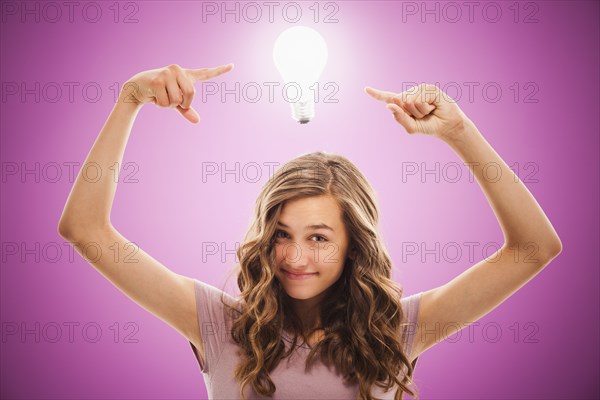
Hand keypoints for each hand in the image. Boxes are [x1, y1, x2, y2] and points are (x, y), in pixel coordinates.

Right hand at [119, 63, 233, 123]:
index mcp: (186, 75)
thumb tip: (197, 121)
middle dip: (182, 103)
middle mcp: (178, 70)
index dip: (220, 70)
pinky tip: (154, 96)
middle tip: (170, 100)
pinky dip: (161, 105)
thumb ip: (186, 110)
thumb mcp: (175, 103)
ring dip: (169, 105)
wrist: (136, 87)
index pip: (205, 73)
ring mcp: (167, 73)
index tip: (232, 65)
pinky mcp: (157, 80)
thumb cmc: (159, 93)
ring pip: (178, 100)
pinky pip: (166, 102)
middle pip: (191, 94)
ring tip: (160, 96)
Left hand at [365, 83, 470, 142]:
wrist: (447, 126)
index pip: (388, 97)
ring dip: (420, 111)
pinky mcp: (430, 88)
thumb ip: (400, 118)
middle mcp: (410, 94)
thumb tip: (389, 105)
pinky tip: (434, 106)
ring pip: (409, 101)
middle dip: (410, 113)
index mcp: (403, 103)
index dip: (377, 94)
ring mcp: (420, 90)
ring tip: (429, 111)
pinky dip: (426, 107)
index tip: (366, 89)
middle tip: (422, 115)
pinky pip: (419, 99)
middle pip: (399, 101)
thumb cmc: (428, 126)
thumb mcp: (411, 127)